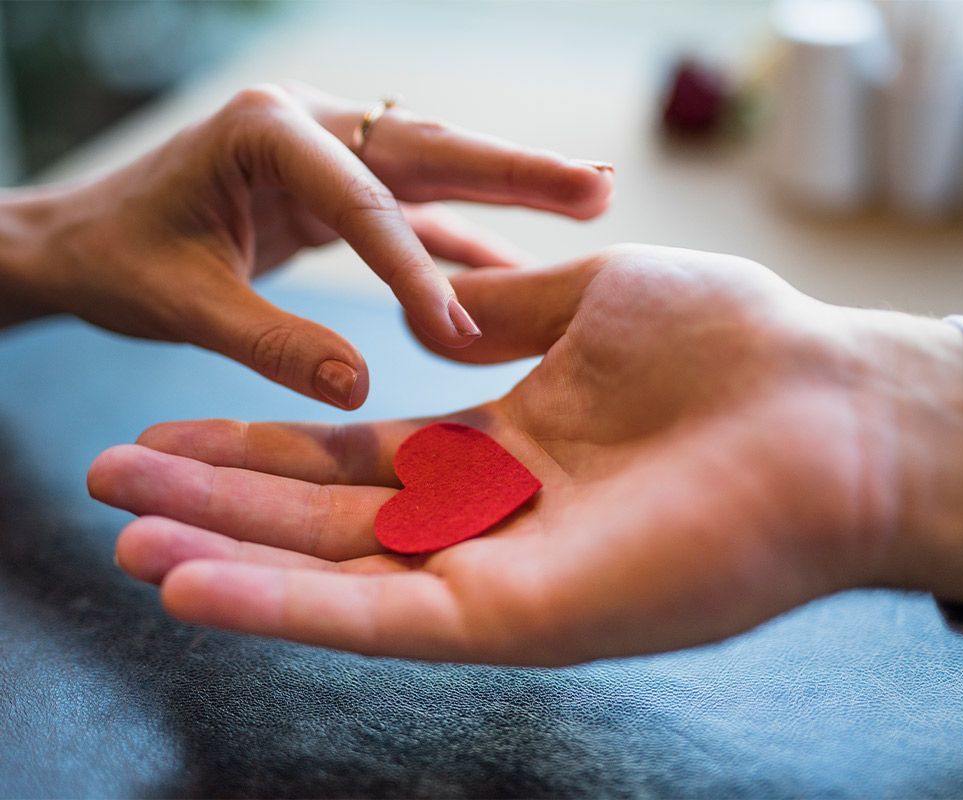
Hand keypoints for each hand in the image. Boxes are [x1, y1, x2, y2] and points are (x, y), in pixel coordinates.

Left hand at [0, 82, 612, 407]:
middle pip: (429, 151)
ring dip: (510, 188)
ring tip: (590, 198)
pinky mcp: (337, 188)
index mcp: (265, 132)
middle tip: (598, 187)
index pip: (364, 205)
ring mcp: (329, 152)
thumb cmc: (119, 259)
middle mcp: (309, 126)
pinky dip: (464, 235)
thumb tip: (360, 388)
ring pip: (434, 172)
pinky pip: (413, 212)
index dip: (417, 271)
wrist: (86, 237)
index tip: (465, 337)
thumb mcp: (181, 302)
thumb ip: (270, 341)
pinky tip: (518, 257)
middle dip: (516, 170)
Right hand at [88, 245, 962, 664]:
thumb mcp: (592, 299)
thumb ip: (505, 311)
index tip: (177, 422)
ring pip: (335, 572)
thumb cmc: (732, 341)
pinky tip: (192, 588)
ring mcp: (497, 571)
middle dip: (216, 500)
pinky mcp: (518, 617)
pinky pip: (381, 616)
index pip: (355, 447)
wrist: (829, 404)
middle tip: (112, 486)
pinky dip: (284, 607)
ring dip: (224, 556)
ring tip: (125, 539)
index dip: (263, 439)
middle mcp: (488, 515)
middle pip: (324, 514)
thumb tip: (438, 303)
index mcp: (502, 442)